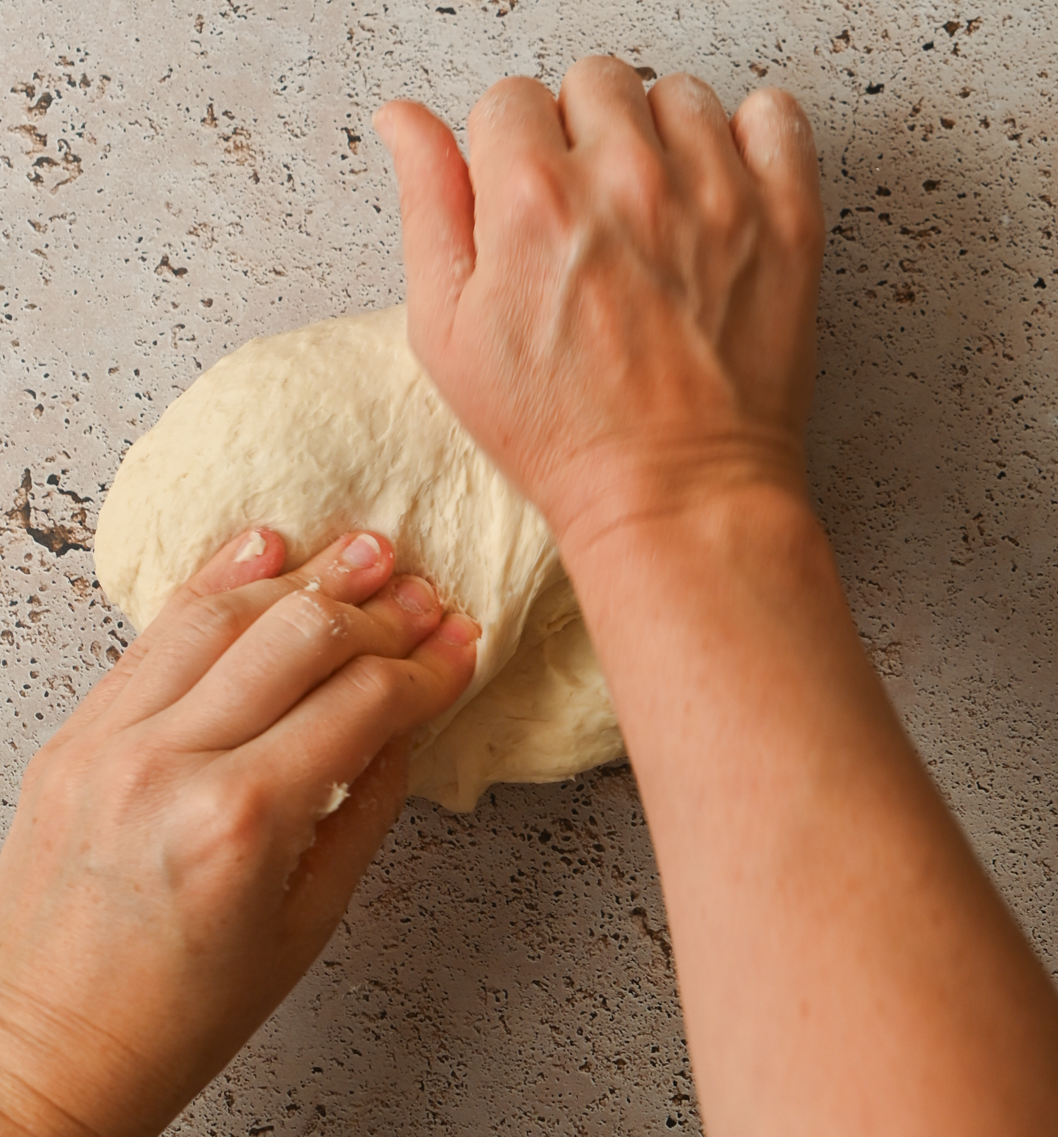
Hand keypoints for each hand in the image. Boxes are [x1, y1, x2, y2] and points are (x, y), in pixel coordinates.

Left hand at [0, 527, 476, 1136]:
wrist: (50, 1053)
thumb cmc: (182, 1013)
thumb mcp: (309, 919)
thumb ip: (367, 803)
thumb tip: (409, 715)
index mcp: (237, 824)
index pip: (360, 703)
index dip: (425, 667)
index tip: (461, 646)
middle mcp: (168, 767)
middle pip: (298, 639)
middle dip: (377, 611)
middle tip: (422, 595)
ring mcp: (109, 743)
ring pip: (221, 615)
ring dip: (303, 577)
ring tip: (362, 553)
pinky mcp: (74, 735)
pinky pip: (151, 636)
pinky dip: (213, 583)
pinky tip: (264, 549)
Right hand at [374, 56, 823, 552]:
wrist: (676, 494)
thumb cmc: (557, 428)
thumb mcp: (447, 331)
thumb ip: (428, 205)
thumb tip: (401, 117)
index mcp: (531, 196)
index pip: (509, 97)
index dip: (510, 149)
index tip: (527, 198)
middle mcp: (625, 177)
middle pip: (595, 79)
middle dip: (581, 131)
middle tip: (589, 206)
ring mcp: (716, 192)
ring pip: (679, 93)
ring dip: (661, 133)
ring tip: (655, 205)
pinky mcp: (787, 217)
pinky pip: (775, 115)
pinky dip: (751, 135)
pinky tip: (723, 187)